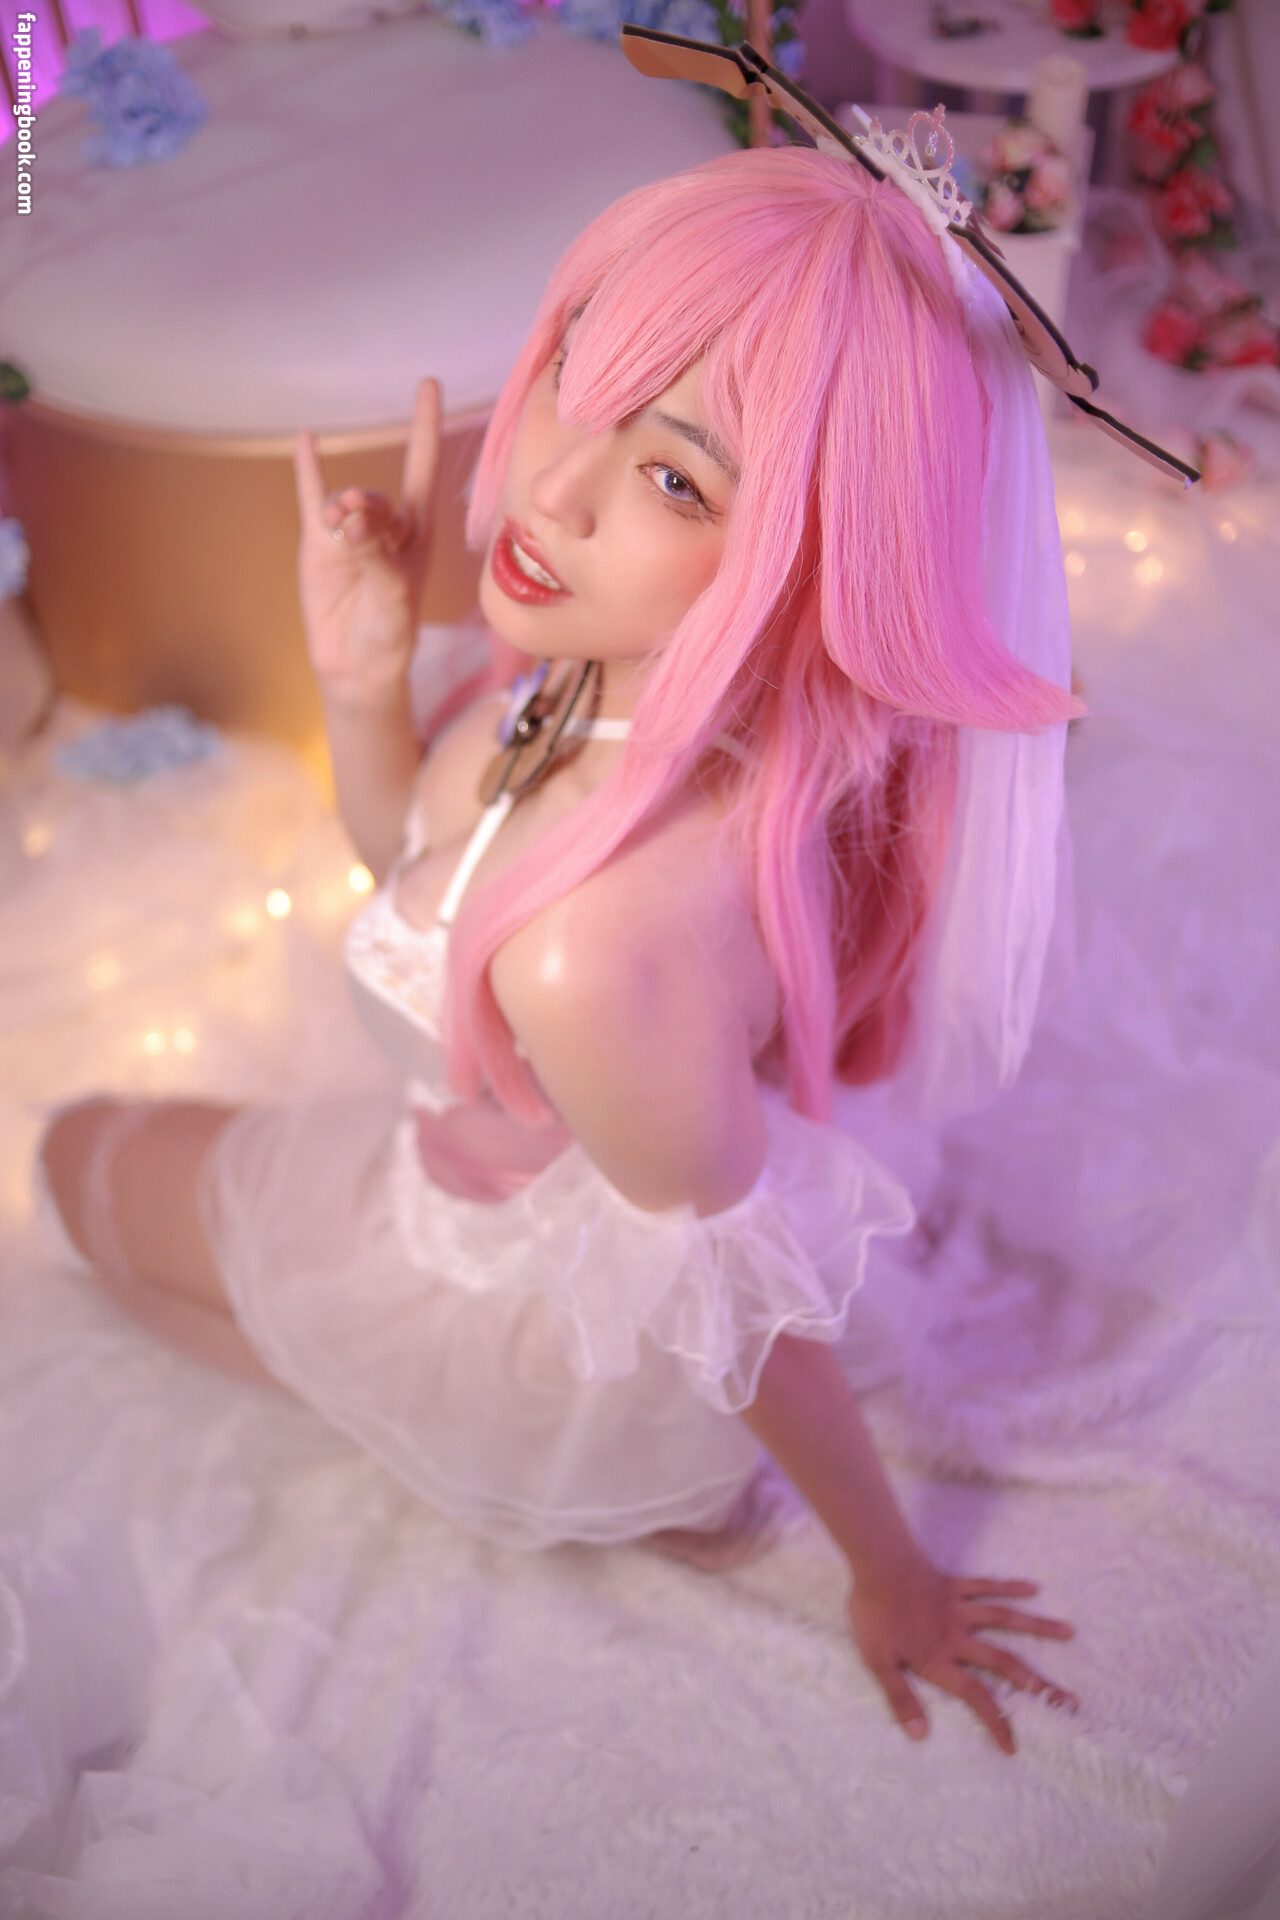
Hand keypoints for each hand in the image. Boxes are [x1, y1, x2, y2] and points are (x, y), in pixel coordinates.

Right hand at [293, 378, 439, 709]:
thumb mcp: (394, 594)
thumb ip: (375, 553)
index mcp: (418, 534)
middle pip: (378, 496)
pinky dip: (309, 470)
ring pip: (346, 502)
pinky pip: (311, 498)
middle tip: (356, 527)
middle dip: (368, 507)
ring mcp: (349, 533)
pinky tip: (307, 440)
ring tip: (340, 531)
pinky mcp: (318, 543)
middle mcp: (386, 527)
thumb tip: (350, 518)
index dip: (424, 427)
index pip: (423, 469)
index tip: (426, 382)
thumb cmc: (389, 632)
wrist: (356, 665)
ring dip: (343, 509)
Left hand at [848, 1561, 1076, 1754]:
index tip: (1013, 1747)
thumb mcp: (877, 1662)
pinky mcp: (956, 1585)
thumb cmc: (874, 1614)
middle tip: (1069, 1700)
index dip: (995, 1722)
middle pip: (1005, 1662)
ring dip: (1038, 1627)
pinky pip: (988, 1587)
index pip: (974, 1696)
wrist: (876, 1563)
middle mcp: (958, 1635)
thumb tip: (921, 1735)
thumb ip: (900, 1698)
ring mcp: (960, 1608)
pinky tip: (1034, 1588)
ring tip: (1069, 1632)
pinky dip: (1011, 1587)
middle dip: (1038, 1684)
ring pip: (1006, 1620)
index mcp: (940, 1658)